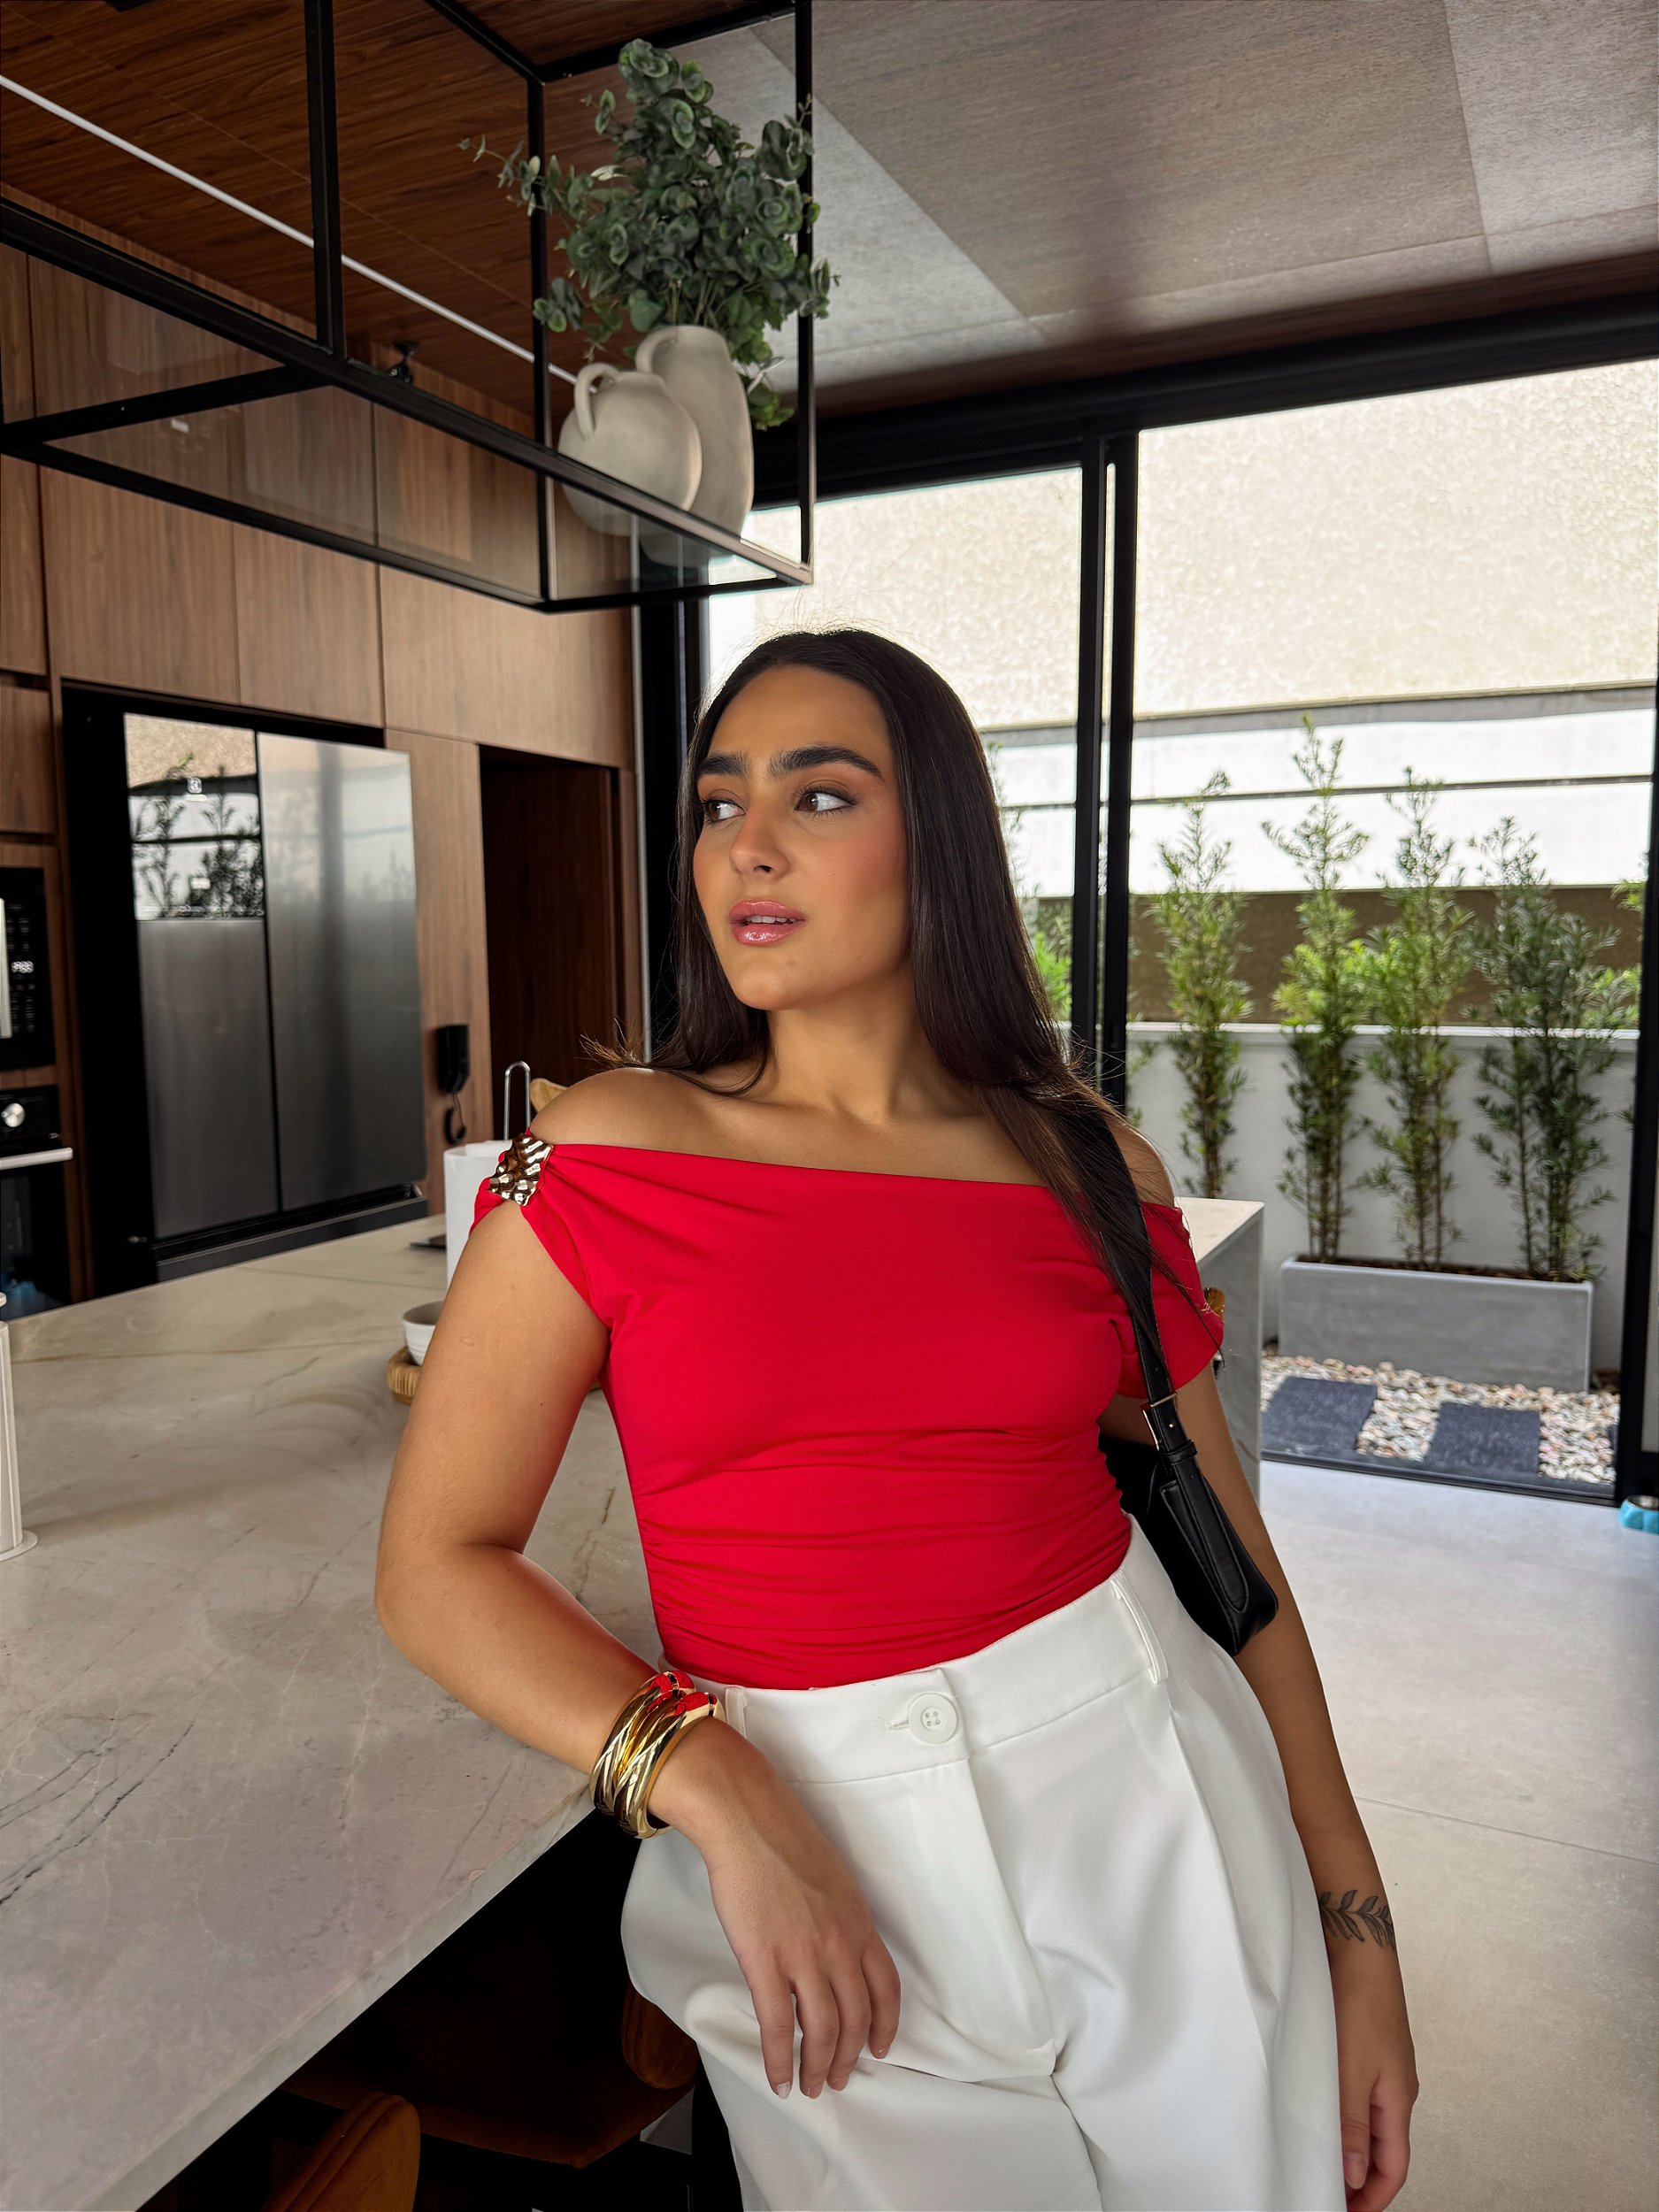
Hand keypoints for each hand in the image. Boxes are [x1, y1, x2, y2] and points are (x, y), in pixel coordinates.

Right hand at [648, 1718, 902, 2097]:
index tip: (878, 2049)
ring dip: (818, 2067)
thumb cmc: (784, 1839)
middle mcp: (840, 1945)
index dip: (884, 2026)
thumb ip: (840, 1920)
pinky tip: (778, 2077)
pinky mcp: (766, 1962)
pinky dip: (779, 2059)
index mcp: (859, 1923)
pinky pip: (779, 2026)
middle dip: (849, 2058)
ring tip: (811, 2086)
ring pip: (822, 2031)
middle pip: (855, 2019)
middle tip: (839, 2080)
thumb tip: (834, 1952)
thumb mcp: (833, 1880)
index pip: (885, 1989)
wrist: (747, 1820)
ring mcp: (804, 1956)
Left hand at [1326, 1927, 1417, 2206]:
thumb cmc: (1359, 2001)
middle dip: (1358, 2179)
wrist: (1357, 1944)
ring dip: (1347, 2148)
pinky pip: (1357, 2096)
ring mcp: (1381, 2068)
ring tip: (1316, 2161)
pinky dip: (1341, 2116)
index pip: (1392, 2169)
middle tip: (1325, 2193)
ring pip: (1368, 2124)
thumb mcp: (1352, 2069)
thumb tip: (1353, 2178)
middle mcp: (1394, 2089)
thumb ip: (1351, 2124)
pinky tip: (1318, 2113)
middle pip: (1382, 2151)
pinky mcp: (1365, 2049)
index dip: (1371, 2197)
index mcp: (1398, 2101)